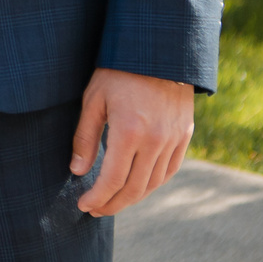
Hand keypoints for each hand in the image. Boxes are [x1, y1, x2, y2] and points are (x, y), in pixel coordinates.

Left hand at [71, 68, 194, 215]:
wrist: (159, 51)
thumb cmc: (118, 71)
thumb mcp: (94, 99)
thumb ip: (86, 137)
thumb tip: (78, 172)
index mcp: (129, 132)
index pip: (112, 180)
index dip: (97, 198)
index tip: (84, 206)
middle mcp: (155, 140)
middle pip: (134, 188)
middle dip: (113, 204)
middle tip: (96, 210)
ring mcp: (173, 139)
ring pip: (153, 183)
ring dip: (132, 197)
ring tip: (113, 201)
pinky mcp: (184, 135)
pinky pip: (170, 169)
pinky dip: (153, 183)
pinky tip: (138, 186)